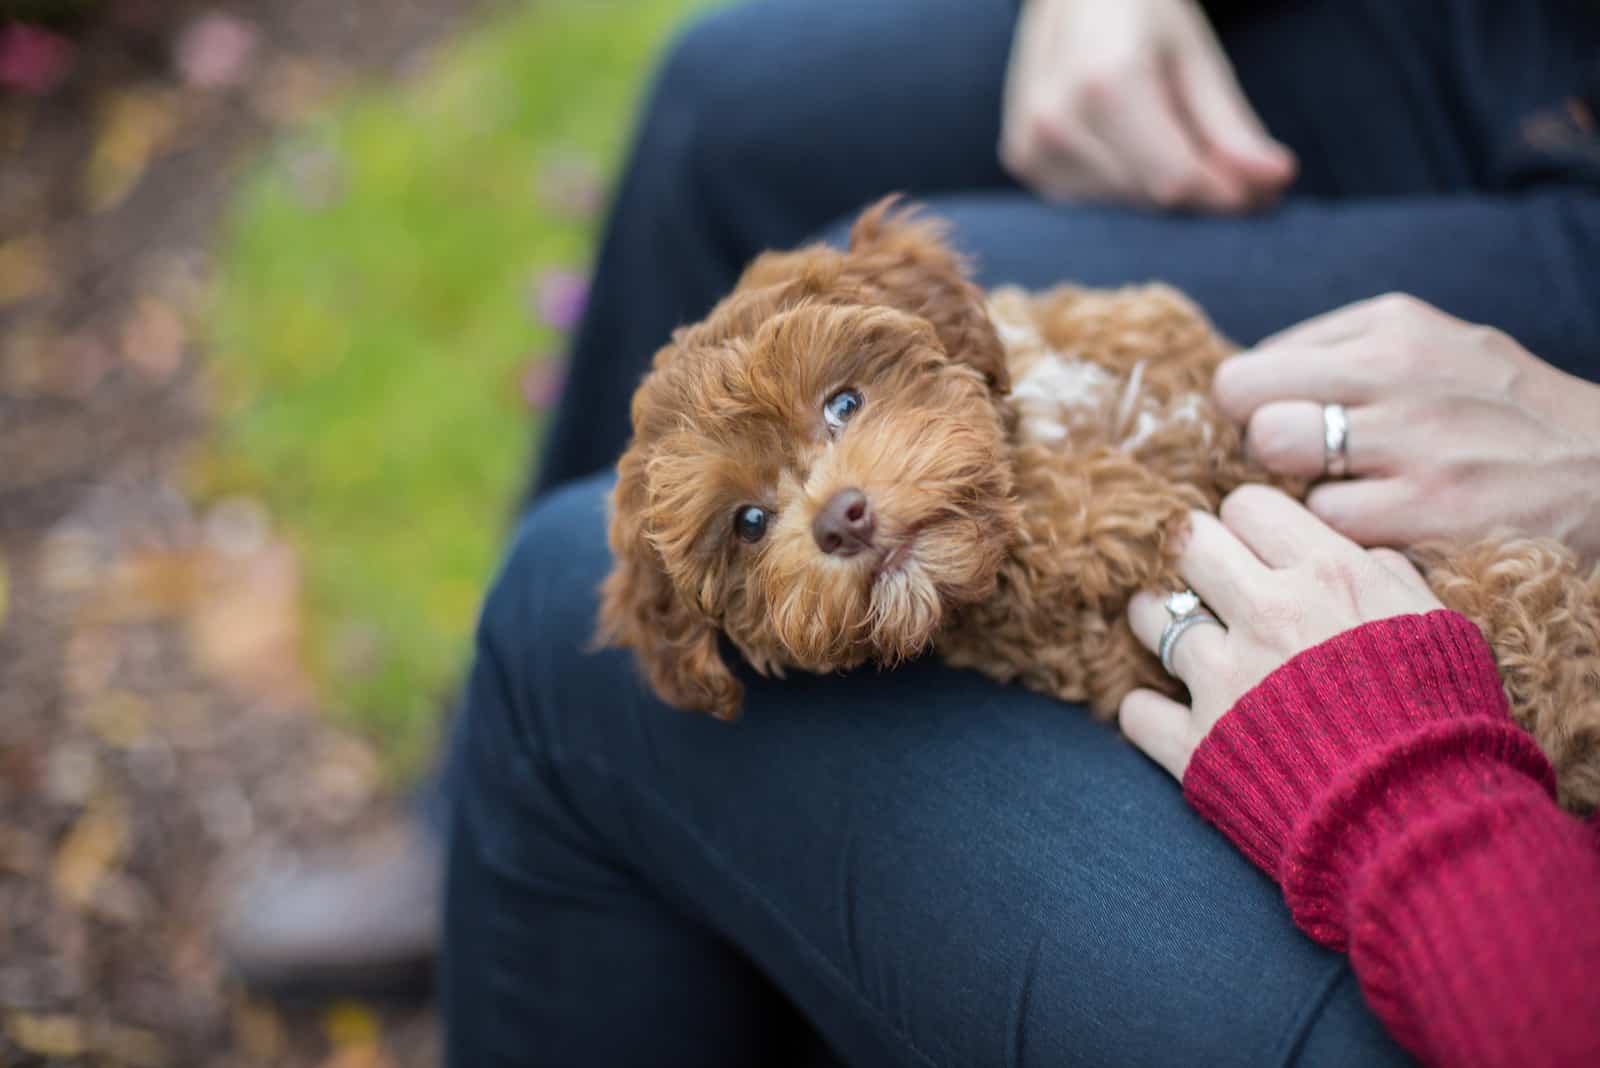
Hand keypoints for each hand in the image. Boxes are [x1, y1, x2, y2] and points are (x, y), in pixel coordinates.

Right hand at [1000, 0, 1295, 210]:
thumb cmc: (1142, 12)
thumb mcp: (1197, 57)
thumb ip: (1231, 128)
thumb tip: (1276, 183)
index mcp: (1107, 84)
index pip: (1175, 180)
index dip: (1226, 194)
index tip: (1264, 191)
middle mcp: (1057, 120)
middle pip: (1149, 198)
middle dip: (1197, 190)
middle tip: (1226, 161)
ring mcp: (1030, 145)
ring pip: (1121, 207)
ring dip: (1156, 189)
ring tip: (1165, 136)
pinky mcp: (1020, 160)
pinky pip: (1088, 203)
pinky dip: (1120, 186)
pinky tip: (1125, 144)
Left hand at [1119, 486, 1441, 778]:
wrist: (1427, 818)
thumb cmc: (1446, 719)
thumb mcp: (1442, 625)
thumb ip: (1389, 577)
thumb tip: (1358, 554)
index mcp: (1327, 574)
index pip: (1248, 505)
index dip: (1246, 524)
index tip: (1252, 546)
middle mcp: (1265, 613)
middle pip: (1186, 542)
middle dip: (1189, 553)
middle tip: (1201, 578)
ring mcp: (1223, 678)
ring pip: (1147, 614)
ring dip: (1156, 619)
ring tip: (1173, 633)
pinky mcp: (1197, 745)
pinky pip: (1138, 709)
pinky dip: (1147, 710)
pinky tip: (1164, 710)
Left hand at [1214, 294, 1599, 559]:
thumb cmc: (1501, 419)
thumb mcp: (1433, 351)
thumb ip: (1341, 358)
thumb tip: (1242, 390)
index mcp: (1392, 325)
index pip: (1253, 363)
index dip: (1252, 411)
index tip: (1282, 435)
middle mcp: (1399, 366)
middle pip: (1245, 397)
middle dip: (1252, 444)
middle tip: (1293, 473)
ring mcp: (1416, 437)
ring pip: (1274, 449)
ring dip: (1289, 488)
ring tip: (1337, 499)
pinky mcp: (1433, 507)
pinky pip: (1324, 520)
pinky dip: (1340, 535)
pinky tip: (1379, 533)